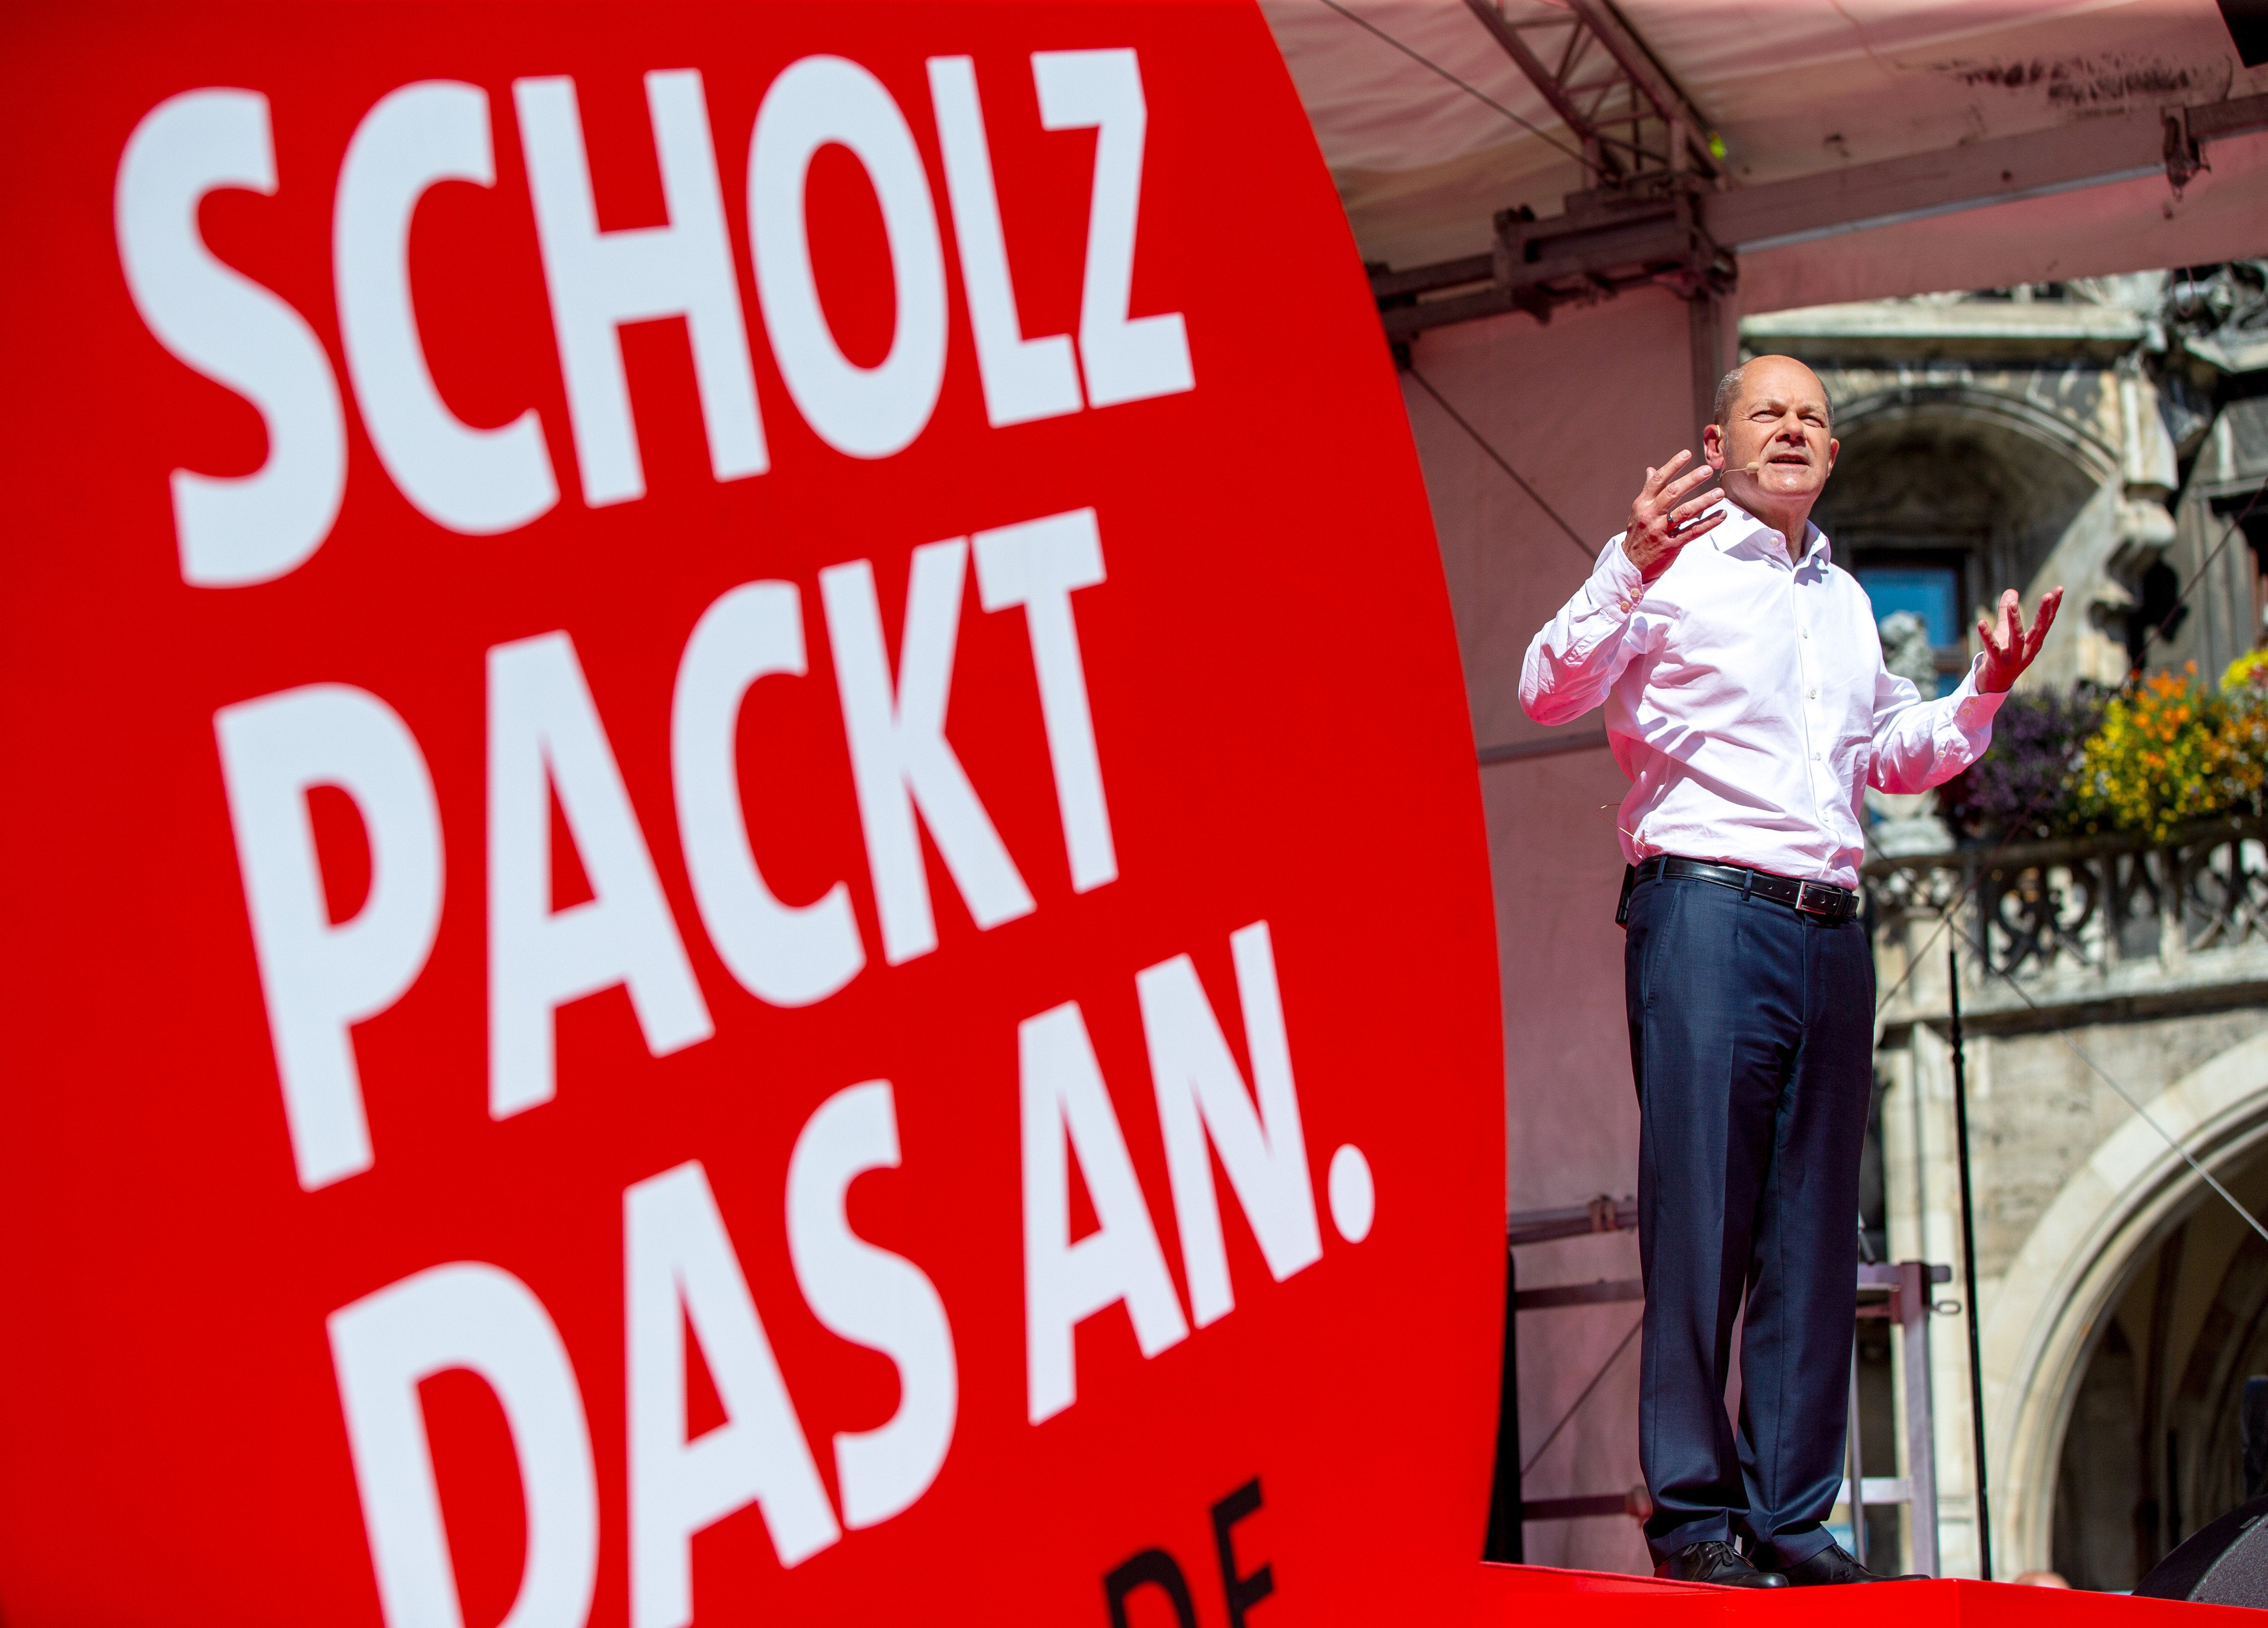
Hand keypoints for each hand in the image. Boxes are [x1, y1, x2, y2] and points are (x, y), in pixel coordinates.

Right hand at [1622, 451, 1726, 580]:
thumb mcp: (1639, 511)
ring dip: (1704, 501)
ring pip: (1685, 512)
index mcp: (1642, 504)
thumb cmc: (1638, 535)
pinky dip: (1709, 523)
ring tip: (1720, 493)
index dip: (1673, 466)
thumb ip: (1648, 490)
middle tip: (1708, 470)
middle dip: (1691, 480)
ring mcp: (1660, 531)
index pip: (1658, 481)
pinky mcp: (1671, 545)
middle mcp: (1650, 516)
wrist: (1630, 566)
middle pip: (1672, 493)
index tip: (1687, 453)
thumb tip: (1651, 469)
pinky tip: (1721, 515)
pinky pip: (1693, 532)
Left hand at [1977, 587, 2063, 692]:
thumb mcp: (2005, 632)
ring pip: (2017, 639)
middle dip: (2043, 612)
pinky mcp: (1998, 664)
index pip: (2046, 622)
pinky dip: (1987, 636)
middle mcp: (2028, 651)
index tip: (2059, 589)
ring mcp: (2014, 659)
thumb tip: (2012, 591)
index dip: (2053, 606)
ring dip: (2015, 622)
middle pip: (2039, 630)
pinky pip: (1993, 649)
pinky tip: (1981, 623)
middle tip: (2047, 595)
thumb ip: (2007, 612)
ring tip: (2013, 604)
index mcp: (2033, 643)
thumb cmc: (2002, 656)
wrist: (1993, 685)